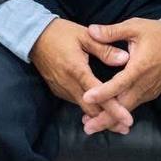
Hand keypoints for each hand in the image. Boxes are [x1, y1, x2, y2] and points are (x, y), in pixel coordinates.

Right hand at [30, 18, 133, 134]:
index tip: (127, 120)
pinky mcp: (56, 89)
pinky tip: (97, 108)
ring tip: (115, 121)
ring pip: (82, 108)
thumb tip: (125, 59)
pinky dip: (87, 107)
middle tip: (125, 127)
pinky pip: (74, 101)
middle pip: (91, 109)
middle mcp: (67, 83)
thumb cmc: (60, 33)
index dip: (114, 109)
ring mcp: (60, 88)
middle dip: (109, 120)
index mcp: (76, 69)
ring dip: (98, 115)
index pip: (98, 94)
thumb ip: (105, 49)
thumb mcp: (84, 35)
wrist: (32, 36)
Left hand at [79, 18, 160, 133]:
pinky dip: (121, 113)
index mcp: (140, 67)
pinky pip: (134, 105)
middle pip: (124, 106)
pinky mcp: (152, 92)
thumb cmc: (159, 33)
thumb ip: (111, 31)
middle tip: (86, 127)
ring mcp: (150, 90)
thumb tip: (90, 30)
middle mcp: (146, 84)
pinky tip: (109, 116)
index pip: (119, 84)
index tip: (86, 98)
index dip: (102, 92)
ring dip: (112, 119)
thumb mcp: (134, 27)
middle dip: (105, 118)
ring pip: (129, 109)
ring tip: (92, 126)